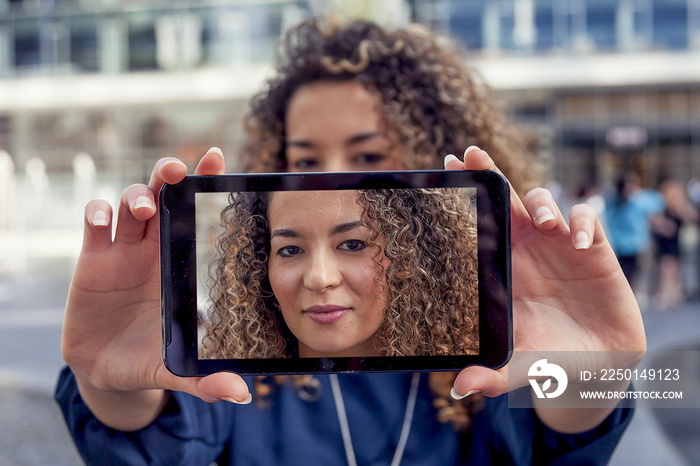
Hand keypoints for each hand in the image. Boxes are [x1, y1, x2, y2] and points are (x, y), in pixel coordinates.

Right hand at [61, 148, 250, 430]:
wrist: (107, 369)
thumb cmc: (148, 357)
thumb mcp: (175, 366)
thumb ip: (204, 379)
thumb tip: (242, 396)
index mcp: (176, 263)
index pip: (189, 213)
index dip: (199, 182)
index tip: (216, 157)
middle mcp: (150, 251)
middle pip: (157, 197)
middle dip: (164, 178)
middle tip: (176, 170)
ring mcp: (119, 253)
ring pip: (127, 206)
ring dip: (135, 196)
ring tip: (146, 207)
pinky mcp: (90, 262)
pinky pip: (93, 227)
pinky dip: (98, 214)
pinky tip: (104, 218)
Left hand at [446, 147, 645, 430]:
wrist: (596, 364)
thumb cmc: (550, 358)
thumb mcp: (521, 366)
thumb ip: (494, 374)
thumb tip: (461, 388)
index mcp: (503, 270)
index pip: (478, 227)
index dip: (464, 199)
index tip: (443, 170)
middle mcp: (527, 251)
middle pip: (505, 202)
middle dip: (489, 174)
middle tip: (469, 154)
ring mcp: (559, 246)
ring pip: (545, 202)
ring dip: (544, 203)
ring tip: (549, 222)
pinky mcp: (593, 250)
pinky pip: (586, 220)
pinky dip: (583, 222)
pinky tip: (580, 242)